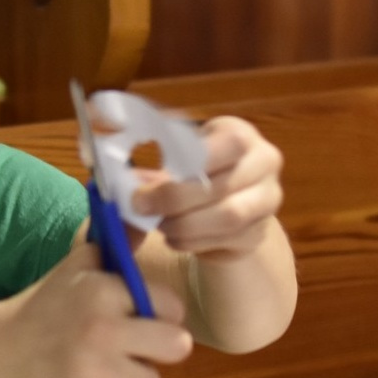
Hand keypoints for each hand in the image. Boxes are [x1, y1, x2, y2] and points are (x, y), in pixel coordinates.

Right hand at [0, 242, 191, 377]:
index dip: (162, 314)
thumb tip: (144, 220)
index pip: (172, 307)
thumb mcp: (75, 267)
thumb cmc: (44, 307)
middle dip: (162, 348)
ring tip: (105, 368)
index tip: (143, 317)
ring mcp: (89, 370)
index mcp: (103, 291)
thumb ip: (113, 248)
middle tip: (138, 347)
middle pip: (177, 347)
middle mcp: (100, 329)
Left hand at [130, 115, 283, 259]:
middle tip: (140, 205)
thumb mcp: (175, 149)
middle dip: (173, 200)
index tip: (154, 174)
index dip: (192, 161)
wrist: (226, 202)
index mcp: (241, 134)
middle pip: (221, 187)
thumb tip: (111, 140)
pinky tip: (174, 238)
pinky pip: (225, 241)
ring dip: (183, 224)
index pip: (229, 144)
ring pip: (227, 218)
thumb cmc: (194, 169)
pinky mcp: (259, 233)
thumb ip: (144, 142)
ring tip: (159, 223)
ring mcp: (266, 201)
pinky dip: (192, 242)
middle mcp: (263, 164)